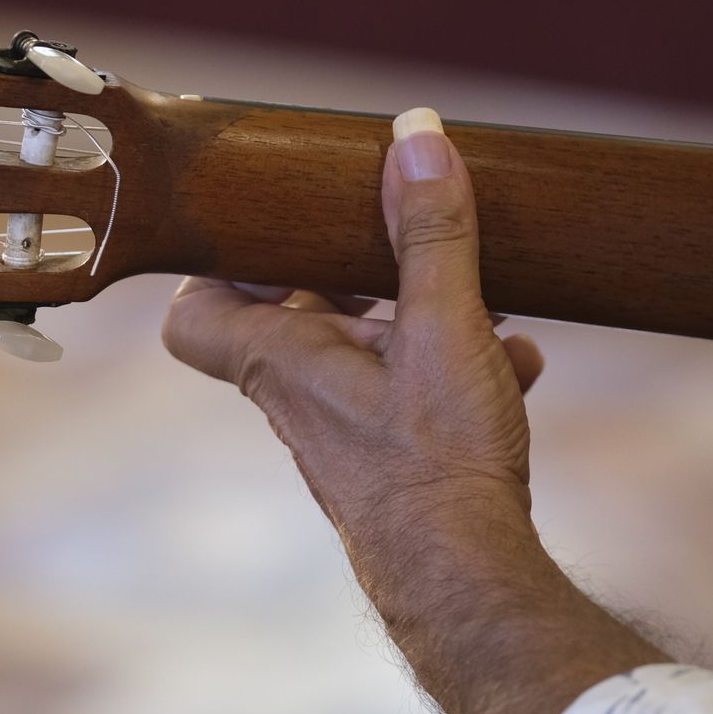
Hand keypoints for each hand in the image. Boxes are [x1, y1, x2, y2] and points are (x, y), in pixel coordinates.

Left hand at [163, 108, 662, 713]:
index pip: (195, 312)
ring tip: (486, 301)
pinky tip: (517, 360)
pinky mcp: (392, 458)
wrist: (469, 578)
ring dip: (420, 317)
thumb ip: (429, 232)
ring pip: (365, 351)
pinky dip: (454, 366)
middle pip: (297, 315)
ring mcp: (345, 431)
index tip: (268, 224)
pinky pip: (410, 394)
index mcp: (281, 359)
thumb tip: (415, 135)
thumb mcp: (440, 326)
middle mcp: (299, 397)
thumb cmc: (432, 461)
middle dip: (360, 273)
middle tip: (405, 244)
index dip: (216, 266)